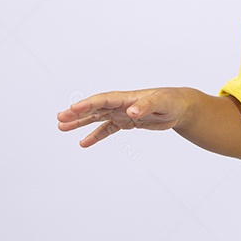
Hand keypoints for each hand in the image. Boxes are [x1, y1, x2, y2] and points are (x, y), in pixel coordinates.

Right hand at [56, 88, 191, 147]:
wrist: (180, 106)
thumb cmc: (171, 101)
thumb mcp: (161, 103)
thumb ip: (146, 106)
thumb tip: (132, 112)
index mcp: (126, 98)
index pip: (103, 100)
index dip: (87, 104)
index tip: (72, 108)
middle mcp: (121, 104)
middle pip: (95, 108)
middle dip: (77, 113)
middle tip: (60, 118)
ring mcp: (122, 113)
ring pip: (97, 117)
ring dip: (80, 122)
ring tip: (62, 127)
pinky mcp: (127, 122)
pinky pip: (107, 129)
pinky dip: (95, 135)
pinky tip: (83, 143)